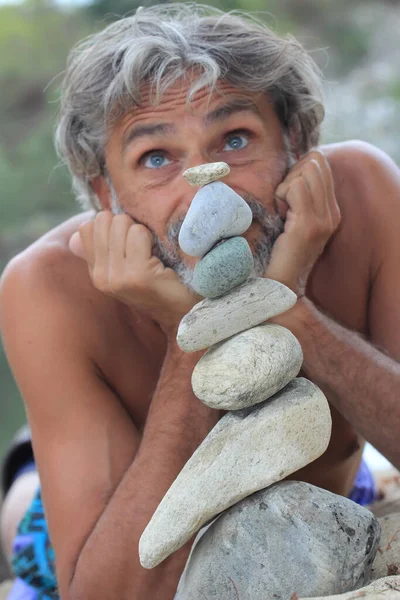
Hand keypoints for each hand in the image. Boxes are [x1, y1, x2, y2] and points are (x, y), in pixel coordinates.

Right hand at [69, 211, 198, 337]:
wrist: (186, 311)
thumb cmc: (161, 284)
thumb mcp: (126, 267)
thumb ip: (102, 250)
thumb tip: (74, 237)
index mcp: (97, 274)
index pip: (87, 228)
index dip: (112, 226)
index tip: (130, 243)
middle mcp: (102, 278)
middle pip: (104, 220)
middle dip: (127, 225)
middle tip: (144, 248)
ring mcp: (117, 278)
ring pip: (121, 223)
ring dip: (141, 231)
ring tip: (152, 253)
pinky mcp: (137, 275)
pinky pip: (139, 233)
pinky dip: (152, 238)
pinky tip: (160, 259)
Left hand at [265, 149, 340, 296]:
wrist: (282, 283)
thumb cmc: (282, 251)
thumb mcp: (296, 220)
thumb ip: (301, 197)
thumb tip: (294, 168)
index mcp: (331, 211)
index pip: (321, 164)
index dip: (298, 170)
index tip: (287, 196)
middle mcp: (332, 213)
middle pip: (315, 162)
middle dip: (292, 174)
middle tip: (284, 201)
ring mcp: (322, 218)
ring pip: (306, 171)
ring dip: (285, 186)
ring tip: (282, 210)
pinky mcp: (308, 224)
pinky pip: (294, 187)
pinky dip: (281, 195)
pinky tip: (280, 215)